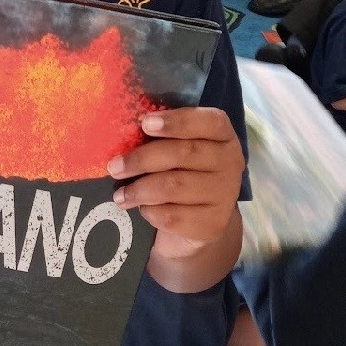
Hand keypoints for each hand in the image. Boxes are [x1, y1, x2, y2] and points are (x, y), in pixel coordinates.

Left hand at [106, 107, 243, 263]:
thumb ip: (161, 136)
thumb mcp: (178, 147)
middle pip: (184, 153)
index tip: (144, 123)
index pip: (209, 121)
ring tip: (119, 195)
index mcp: (223, 135)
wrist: (198, 219)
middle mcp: (230, 162)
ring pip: (174, 186)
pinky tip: (142, 209)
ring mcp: (225, 194)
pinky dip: (150, 212)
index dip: (177, 121)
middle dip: (142, 159)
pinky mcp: (213, 224)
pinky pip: (173, 216)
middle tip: (114, 167)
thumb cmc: (182, 171)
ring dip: (140, 190)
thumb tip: (122, 130)